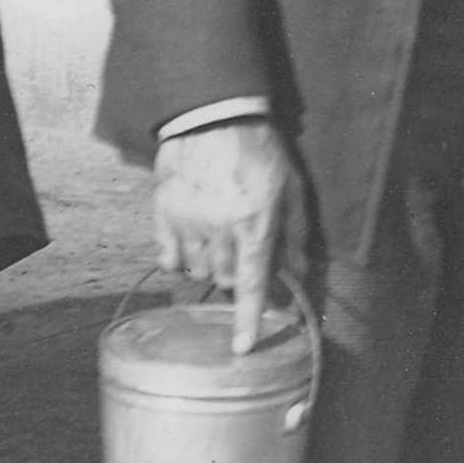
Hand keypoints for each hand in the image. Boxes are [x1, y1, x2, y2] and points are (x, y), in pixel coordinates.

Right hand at [154, 119, 304, 350]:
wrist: (214, 115)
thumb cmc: (260, 150)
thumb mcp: (290, 187)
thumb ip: (295, 233)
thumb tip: (300, 272)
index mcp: (254, 222)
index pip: (251, 283)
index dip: (248, 318)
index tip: (243, 347)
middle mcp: (219, 228)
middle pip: (226, 280)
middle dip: (239, 277)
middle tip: (245, 254)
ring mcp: (187, 222)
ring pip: (199, 271)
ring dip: (213, 266)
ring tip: (221, 238)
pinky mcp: (164, 214)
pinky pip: (168, 257)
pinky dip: (181, 259)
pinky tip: (193, 242)